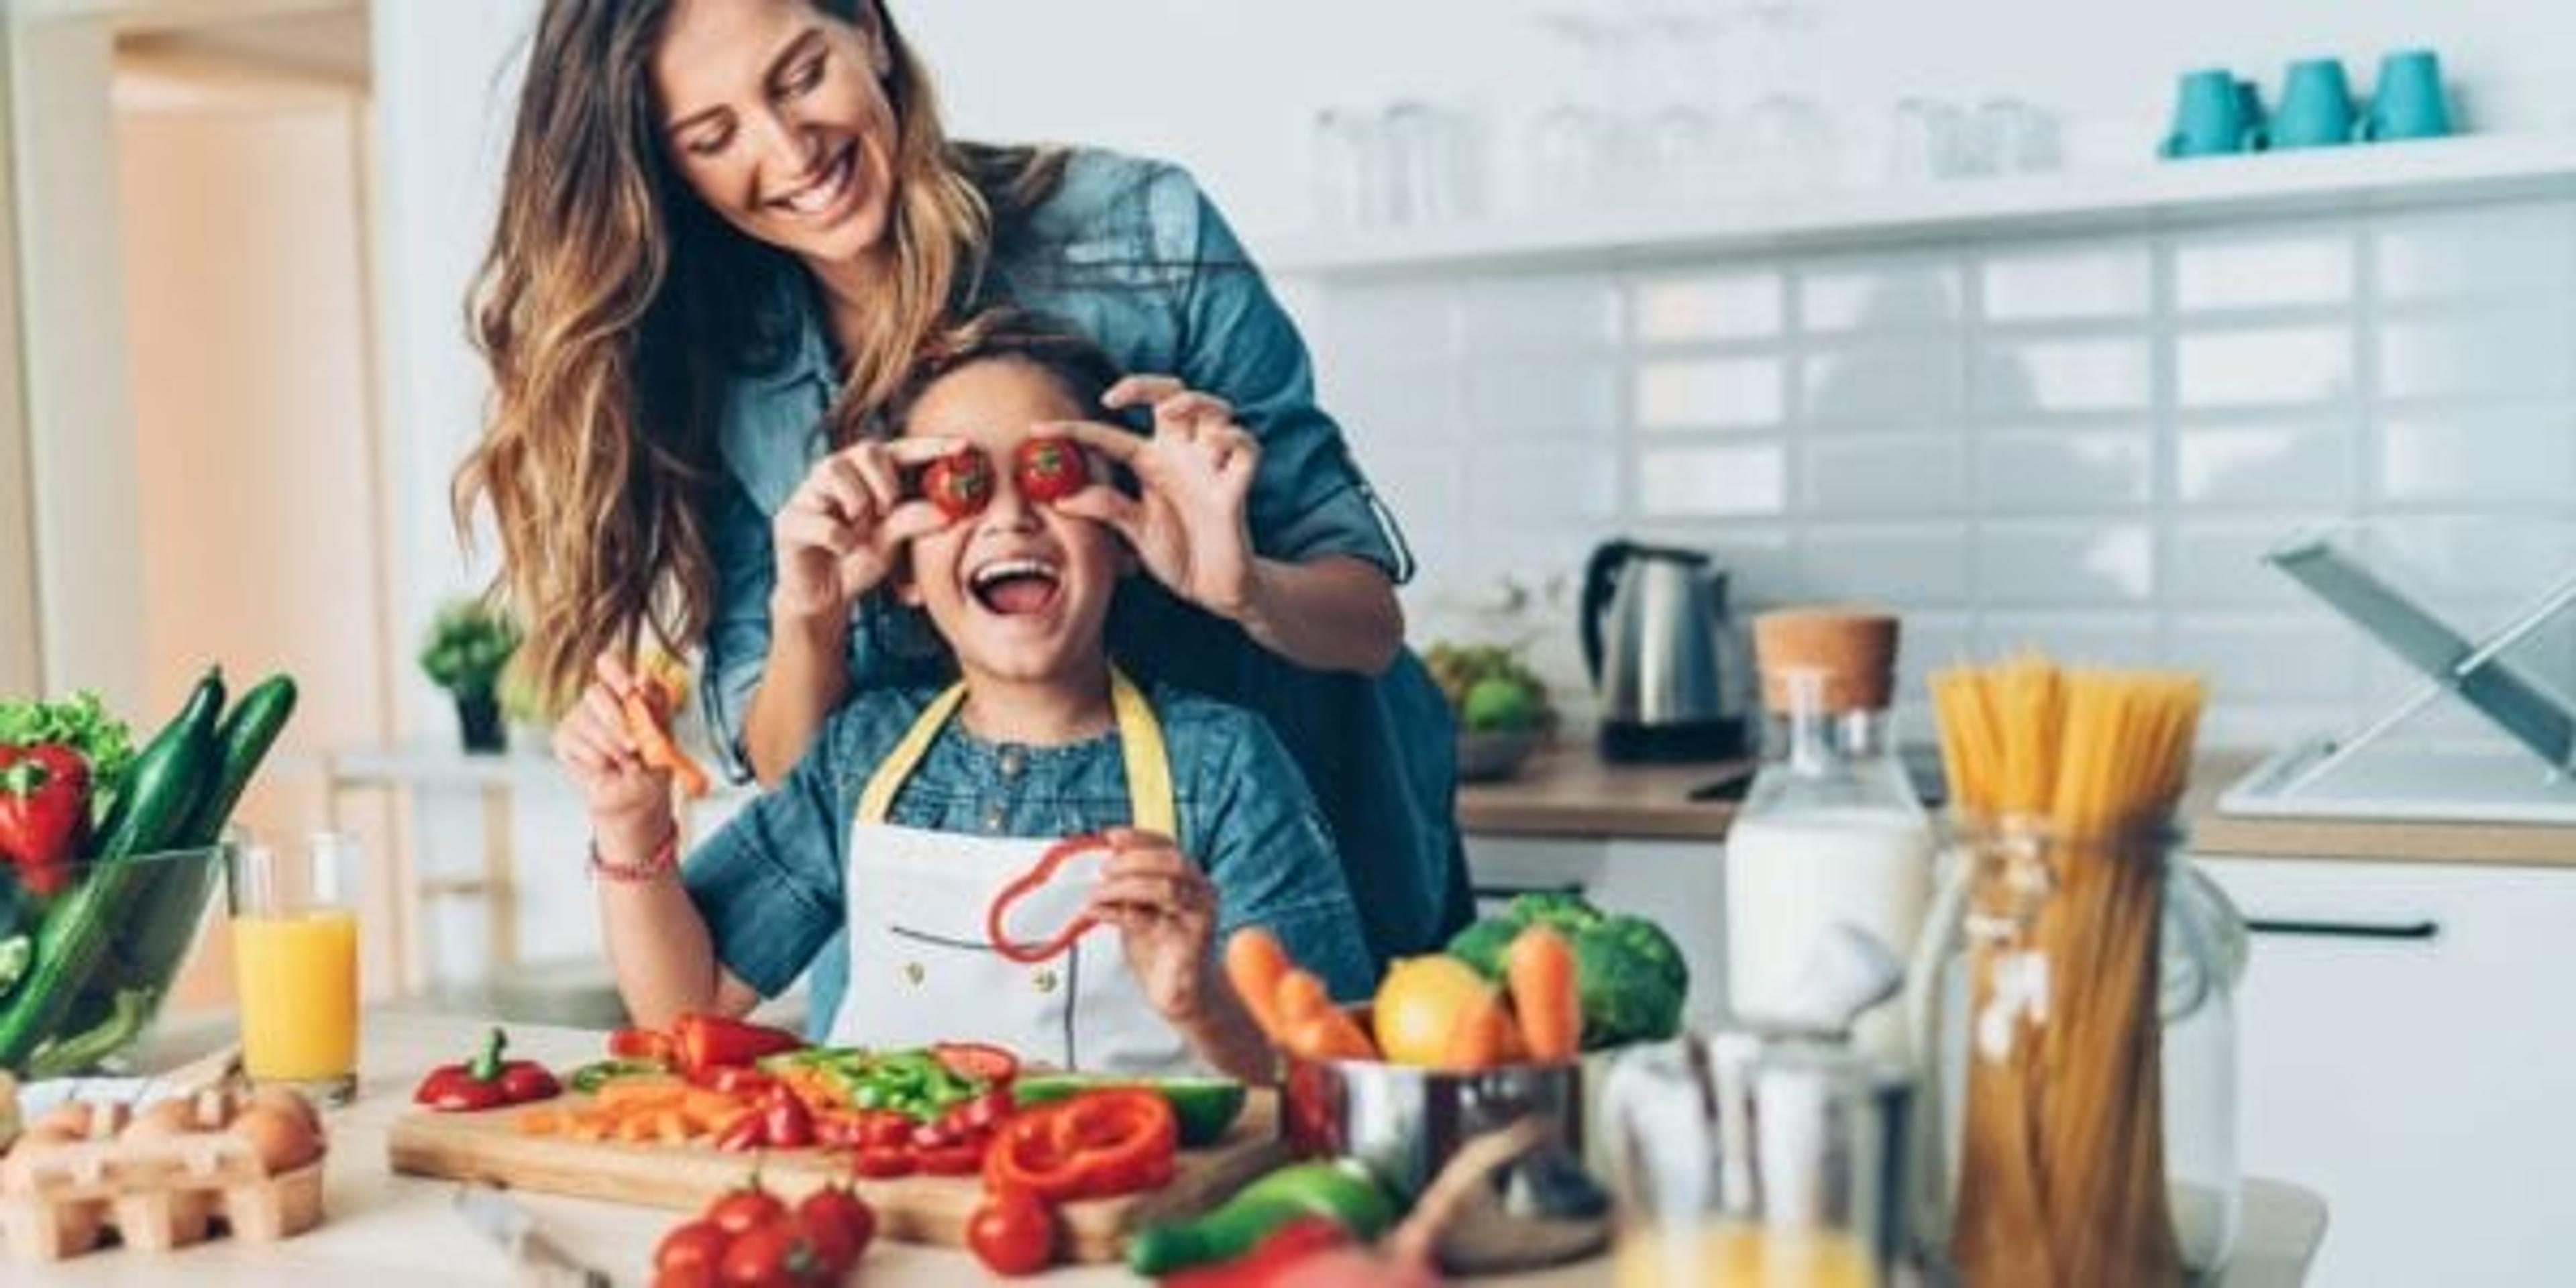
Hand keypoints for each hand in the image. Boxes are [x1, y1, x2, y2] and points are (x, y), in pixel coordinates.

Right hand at [552, 653, 676, 857]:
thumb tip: (643, 677)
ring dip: (612, 747)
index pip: (607, 664)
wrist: (639, 794)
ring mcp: (577, 717)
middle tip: (635, 746)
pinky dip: (597, 759)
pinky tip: (608, 767)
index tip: (631, 690)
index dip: (615, 673)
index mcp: (623, 689)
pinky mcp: (563, 738)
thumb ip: (655, 703)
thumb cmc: (654, 759)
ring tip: (628, 763)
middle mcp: (597, 699)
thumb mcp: (663, 730)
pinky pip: (576, 743)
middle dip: (617, 722)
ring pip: (586, 722)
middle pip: (594, 692)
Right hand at [771, 436, 964, 622]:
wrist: (822, 598)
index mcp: (865, 474)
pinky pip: (819, 519)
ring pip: (834, 470)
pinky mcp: (788, 520)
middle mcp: (835, 475)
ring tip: (861, 530)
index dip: (931, 447)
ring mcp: (808, 494)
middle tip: (888, 510)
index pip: (900, 450)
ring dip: (858, 501)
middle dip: (885, 480)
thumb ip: (913, 521)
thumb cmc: (858, 559)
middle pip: (865, 449)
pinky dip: (838, 539)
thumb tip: (945, 511)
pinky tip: (842, 551)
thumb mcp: (893, 542)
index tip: (965, 447)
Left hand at [1046, 375, 1257, 619]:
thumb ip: (1106, 508)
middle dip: (1145, 384)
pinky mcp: (1237, 484)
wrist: (1213, 588)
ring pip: (1215, 409)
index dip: (1073, 430)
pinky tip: (1215, 447)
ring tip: (1173, 415)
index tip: (1037, 431)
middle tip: (1115, 398)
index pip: (1109, 435)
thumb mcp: (1133, 531)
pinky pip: (1246, 446)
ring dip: (1195, 402)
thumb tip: (1061, 499)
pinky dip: (1233, 438)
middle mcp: (1180, 455)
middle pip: (1170, 395)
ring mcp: (1211, 466)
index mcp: (1150, 463)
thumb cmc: (1176, 553)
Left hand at [1083, 828, 1223, 1026]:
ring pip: (1165, 887)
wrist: (1180, 995)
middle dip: (1133, 860)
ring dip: (1125, 886)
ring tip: (1098, 894)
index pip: (1168, 847)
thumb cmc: (1161, 952)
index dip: (1140, 838)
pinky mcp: (1192, 941)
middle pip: (1172, 862)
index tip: (1111, 836)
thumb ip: (1127, 890)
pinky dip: (1119, 913)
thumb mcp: (1139, 912)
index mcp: (1190, 880)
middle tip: (1104, 870)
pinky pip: (1153, 920)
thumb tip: (1102, 865)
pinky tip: (1098, 912)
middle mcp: (1202, 893)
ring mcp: (1201, 916)